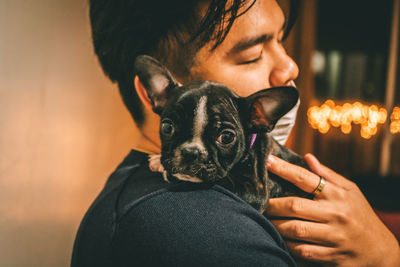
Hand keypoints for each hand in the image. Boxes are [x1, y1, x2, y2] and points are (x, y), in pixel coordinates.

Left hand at [264, 154, 399, 265]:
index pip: (305, 178)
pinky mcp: (331, 256)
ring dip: (275, 225)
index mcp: (337, 194)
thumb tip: (307, 157)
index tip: (266, 161)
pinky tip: (280, 238)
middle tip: (261, 203)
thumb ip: (327, 175)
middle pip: (295, 206)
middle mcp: (336, 214)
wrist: (380, 251)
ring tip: (266, 220)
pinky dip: (287, 244)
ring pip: (295, 229)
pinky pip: (302, 250)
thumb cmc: (360, 215)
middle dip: (272, 204)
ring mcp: (334, 237)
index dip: (283, 168)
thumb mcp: (350, 191)